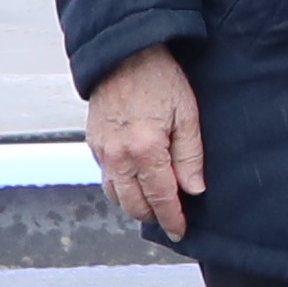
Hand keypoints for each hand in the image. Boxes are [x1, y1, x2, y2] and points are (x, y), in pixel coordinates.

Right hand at [86, 42, 206, 240]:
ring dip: (135, 205)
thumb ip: (190, 156)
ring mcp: (102, 151)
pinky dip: (121, 187)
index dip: (172, 219)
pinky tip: (137, 182)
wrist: (124, 54)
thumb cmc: (161, 80)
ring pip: (116, 196)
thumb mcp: (187, 115)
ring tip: (155, 203)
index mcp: (145, 149)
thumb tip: (194, 190)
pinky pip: (106, 177)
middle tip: (171, 218)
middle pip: (134, 205)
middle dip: (153, 216)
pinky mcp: (93, 143)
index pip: (160, 198)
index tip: (180, 232)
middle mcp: (118, 156)